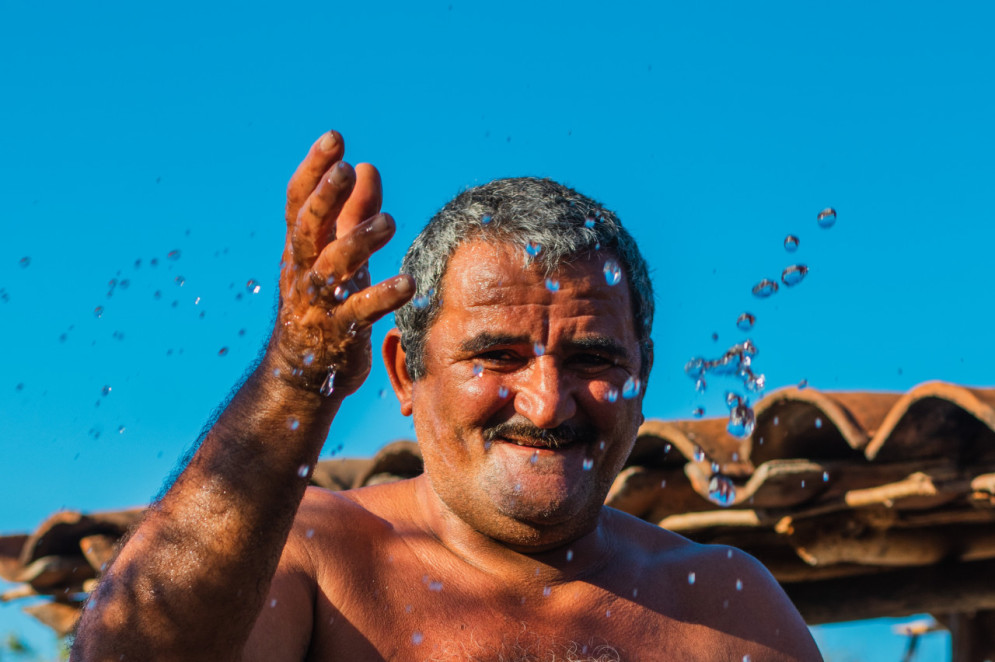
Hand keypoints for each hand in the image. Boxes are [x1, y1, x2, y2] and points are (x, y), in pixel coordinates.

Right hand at [269, 131, 412, 398]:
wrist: (301, 375)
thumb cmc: (322, 305)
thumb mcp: (335, 255)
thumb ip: (352, 212)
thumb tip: (367, 165)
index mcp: (300, 248)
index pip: (299, 202)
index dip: (314, 169)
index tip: (334, 138)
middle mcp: (302, 271)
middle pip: (307, 228)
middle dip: (325, 198)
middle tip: (346, 170)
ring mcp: (317, 304)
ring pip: (331, 268)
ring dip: (358, 242)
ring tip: (389, 222)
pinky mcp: (338, 334)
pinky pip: (358, 313)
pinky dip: (382, 297)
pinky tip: (408, 283)